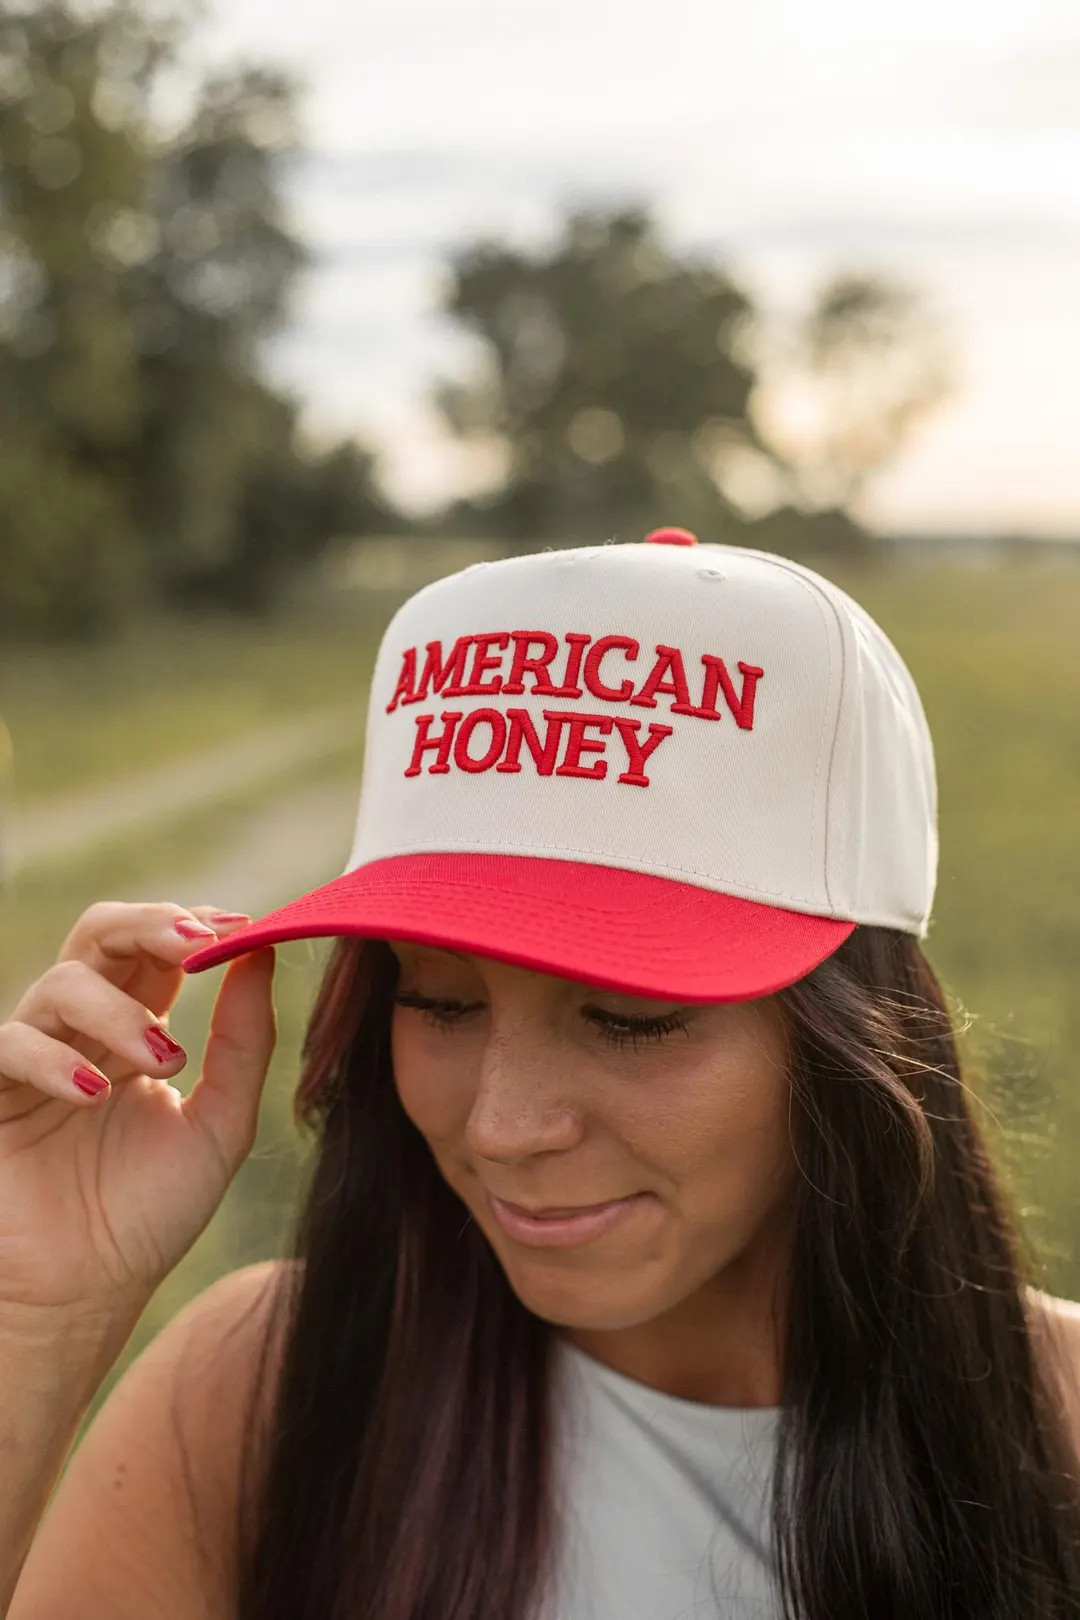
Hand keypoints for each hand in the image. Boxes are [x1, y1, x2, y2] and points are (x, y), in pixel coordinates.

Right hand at [0, 902, 275, 1329]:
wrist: (81, 1298)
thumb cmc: (147, 1215)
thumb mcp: (219, 1125)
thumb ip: (244, 1042)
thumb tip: (265, 952)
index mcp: (137, 1030)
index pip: (160, 949)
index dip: (196, 925)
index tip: (243, 926)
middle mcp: (82, 1031)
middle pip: (102, 935)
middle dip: (151, 926)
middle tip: (197, 942)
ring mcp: (33, 1056)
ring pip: (62, 983)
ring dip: (119, 1011)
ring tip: (163, 1061)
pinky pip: (8, 1045)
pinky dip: (54, 1059)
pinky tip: (93, 1095)